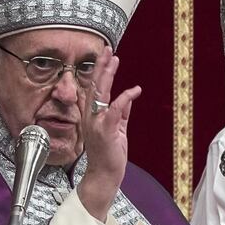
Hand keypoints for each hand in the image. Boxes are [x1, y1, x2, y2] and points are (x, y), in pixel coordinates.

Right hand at [76, 46, 141, 220]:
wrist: (104, 176)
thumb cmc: (109, 155)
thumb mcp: (117, 131)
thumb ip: (121, 114)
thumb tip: (127, 97)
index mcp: (92, 116)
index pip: (95, 88)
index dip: (99, 71)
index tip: (106, 56)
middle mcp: (90, 117)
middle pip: (95, 86)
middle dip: (101, 66)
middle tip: (107, 49)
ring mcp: (96, 124)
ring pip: (101, 94)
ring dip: (107, 75)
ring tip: (114, 59)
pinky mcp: (106, 132)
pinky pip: (115, 110)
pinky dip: (124, 98)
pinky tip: (134, 90)